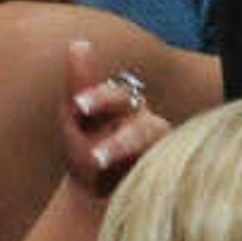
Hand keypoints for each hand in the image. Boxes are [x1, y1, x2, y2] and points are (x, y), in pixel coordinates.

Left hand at [62, 40, 170, 197]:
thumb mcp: (74, 119)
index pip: (116, 95)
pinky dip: (151, 175)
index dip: (99, 99)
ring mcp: (158, 150)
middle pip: (142, 126)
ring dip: (130, 160)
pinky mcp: (165, 171)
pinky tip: (131, 185)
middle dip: (120, 141)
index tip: (78, 106)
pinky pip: (167, 170)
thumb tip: (79, 41)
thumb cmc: (83, 151)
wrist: (93, 199)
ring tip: (103, 171)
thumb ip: (80, 82)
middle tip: (94, 157)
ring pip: (154, 149)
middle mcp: (146, 124)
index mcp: (124, 105)